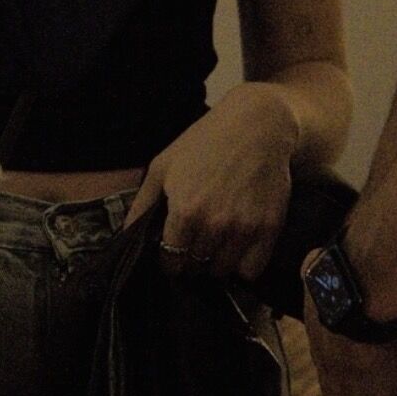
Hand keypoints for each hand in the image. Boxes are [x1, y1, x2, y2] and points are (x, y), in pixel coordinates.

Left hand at [123, 83, 296, 282]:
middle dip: (191, 258)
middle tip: (195, 240)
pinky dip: (244, 263)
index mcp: (185, 211)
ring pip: (222, 270)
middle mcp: (214, 225)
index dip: (168, 258)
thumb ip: (143, 204)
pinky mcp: (269, 229)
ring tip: (215, 239)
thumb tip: (126, 235)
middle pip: (196, 267)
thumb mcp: (163, 165)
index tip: (172, 251)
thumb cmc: (205, 142)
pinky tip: (238, 244)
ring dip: (216, 261)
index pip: (171, 260)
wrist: (256, 125)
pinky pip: (252, 269)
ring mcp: (244, 229)